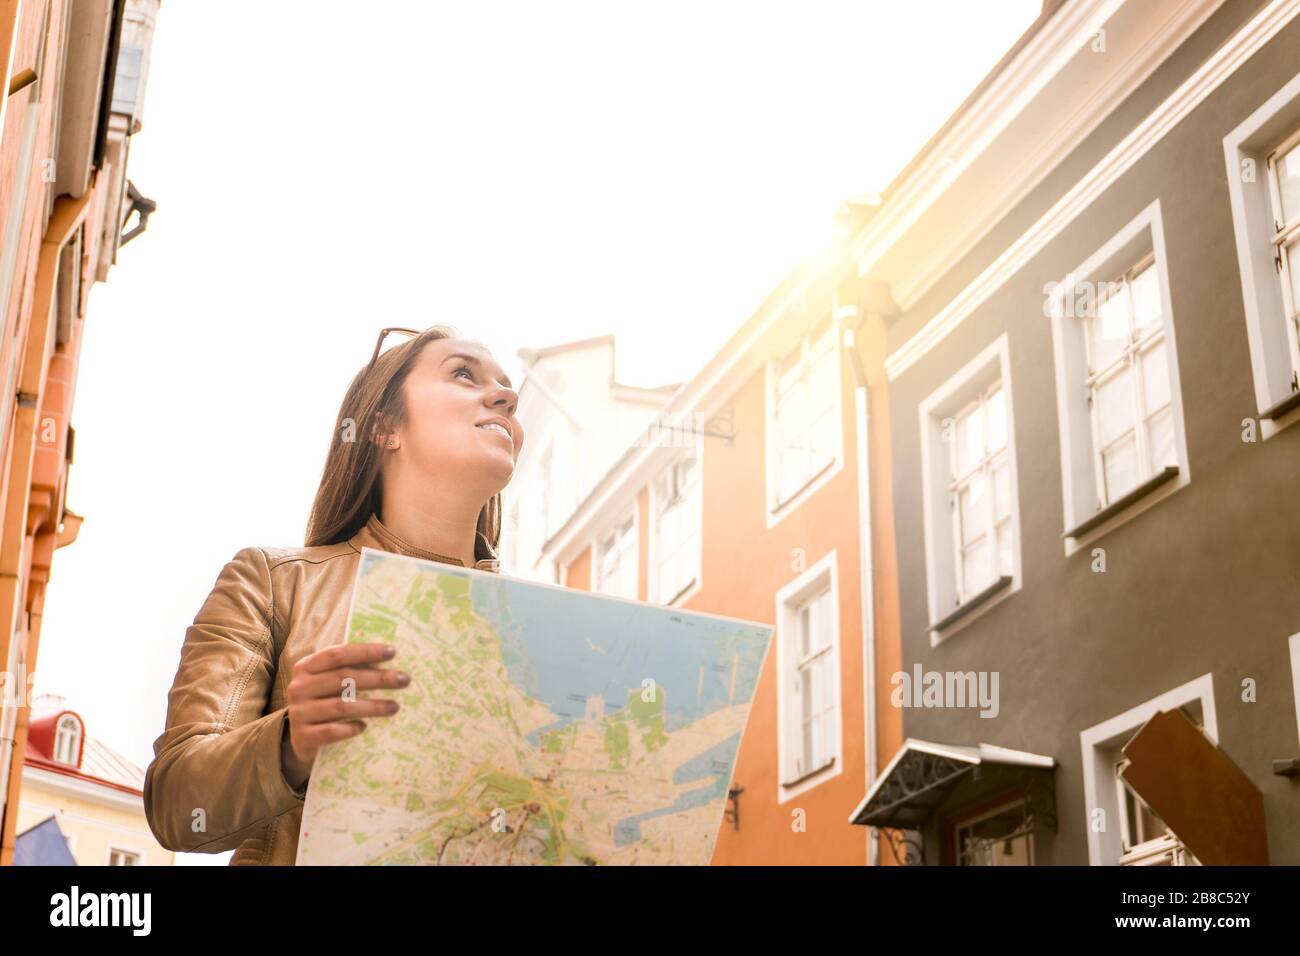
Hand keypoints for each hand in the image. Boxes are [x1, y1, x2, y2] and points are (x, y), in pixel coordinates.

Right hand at [280, 642, 407, 789]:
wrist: (301, 740)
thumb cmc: (325, 702)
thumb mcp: (330, 683)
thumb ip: (350, 669)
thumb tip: (389, 656)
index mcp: (306, 667)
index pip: (337, 654)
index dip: (365, 652)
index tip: (392, 652)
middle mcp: (298, 687)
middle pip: (343, 678)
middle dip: (377, 678)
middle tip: (404, 680)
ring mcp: (298, 713)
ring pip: (341, 706)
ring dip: (372, 706)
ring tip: (395, 706)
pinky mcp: (303, 737)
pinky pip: (331, 732)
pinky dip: (350, 728)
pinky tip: (365, 727)